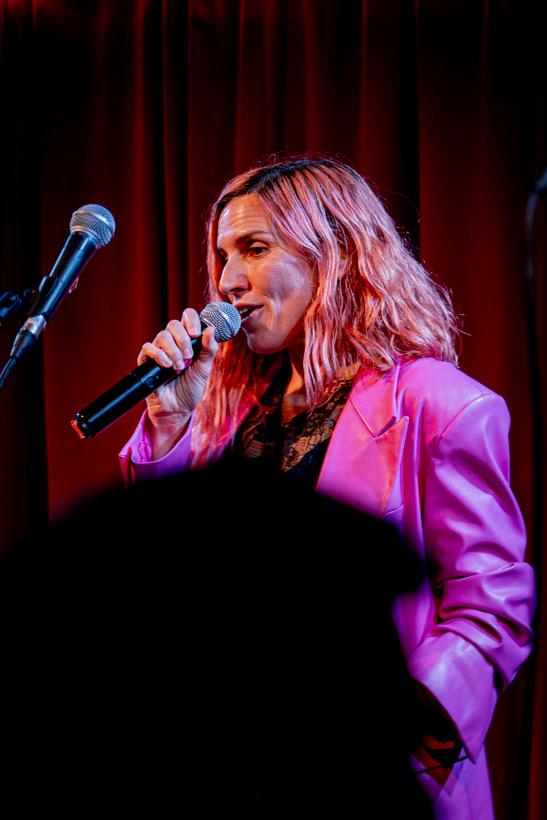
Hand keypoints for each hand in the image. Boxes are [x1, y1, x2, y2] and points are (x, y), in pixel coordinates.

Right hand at [137, 308, 218, 455]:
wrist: (178, 409)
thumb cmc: (191, 387)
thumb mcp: (204, 368)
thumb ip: (209, 349)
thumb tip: (211, 329)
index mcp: (187, 340)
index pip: (187, 317)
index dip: (191, 320)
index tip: (196, 333)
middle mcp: (172, 342)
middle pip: (173, 324)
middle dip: (183, 339)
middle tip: (189, 357)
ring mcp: (159, 351)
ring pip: (162, 336)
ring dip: (173, 351)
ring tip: (179, 367)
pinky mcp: (147, 362)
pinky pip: (148, 348)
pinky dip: (159, 355)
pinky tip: (168, 366)